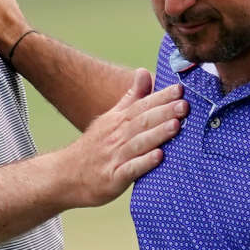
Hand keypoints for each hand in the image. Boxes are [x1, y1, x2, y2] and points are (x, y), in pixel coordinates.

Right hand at [52, 69, 186, 206]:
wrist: (65, 176)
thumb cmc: (94, 147)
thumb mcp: (110, 118)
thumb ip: (130, 97)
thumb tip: (144, 71)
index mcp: (117, 121)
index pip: (141, 105)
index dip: (160, 97)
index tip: (180, 89)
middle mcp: (116, 136)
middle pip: (142, 121)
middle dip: (164, 112)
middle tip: (184, 105)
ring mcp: (114, 157)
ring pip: (138, 142)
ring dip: (157, 134)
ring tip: (176, 125)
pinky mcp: (113, 178)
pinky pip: (130, 169)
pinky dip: (144, 163)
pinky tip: (159, 157)